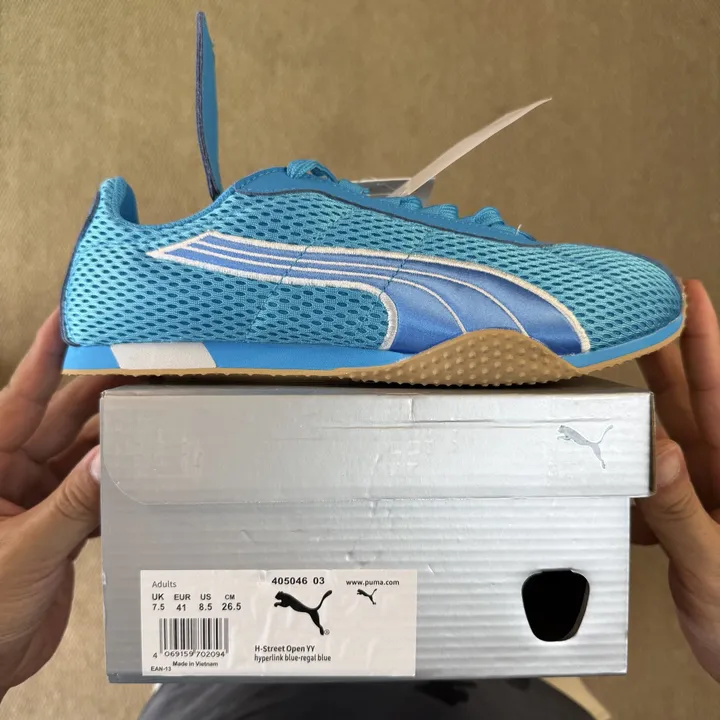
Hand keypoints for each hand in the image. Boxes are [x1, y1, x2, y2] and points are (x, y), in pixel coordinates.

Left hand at [0, 311, 123, 697]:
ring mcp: (39, 498)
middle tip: (144, 372)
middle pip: (62, 420)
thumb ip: (71, 505)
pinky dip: (121, 482)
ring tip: (157, 419)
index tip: (71, 319)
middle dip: (102, 395)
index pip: (18, 397)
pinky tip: (148, 475)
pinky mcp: (61, 524)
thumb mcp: (24, 551)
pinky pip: (96, 489)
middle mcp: (13, 474)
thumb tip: (111, 459)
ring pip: (84, 453)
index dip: (45, 356)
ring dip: (118, 440)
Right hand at [635, 280, 719, 681]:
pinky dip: (620, 468)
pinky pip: (643, 481)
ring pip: (660, 438)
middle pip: (687, 401)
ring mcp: (698, 497)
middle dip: (663, 354)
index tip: (687, 294)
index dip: (706, 339)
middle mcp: (719, 475)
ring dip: (634, 408)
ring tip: (602, 375)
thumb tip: (653, 449)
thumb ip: (682, 510)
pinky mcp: (677, 521)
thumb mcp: (719, 568)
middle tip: (634, 314)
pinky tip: (598, 462)